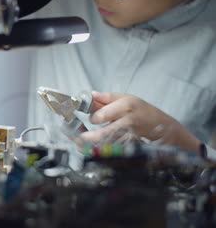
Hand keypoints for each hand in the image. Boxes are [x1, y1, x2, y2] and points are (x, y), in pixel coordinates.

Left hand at [79, 92, 200, 151]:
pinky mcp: (133, 147)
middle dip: (88, 138)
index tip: (92, 119)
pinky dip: (105, 151)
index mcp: (126, 106)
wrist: (164, 126)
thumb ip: (107, 98)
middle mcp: (129, 121)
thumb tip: (91, 95)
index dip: (93, 118)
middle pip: (104, 133)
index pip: (102, 114)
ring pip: (108, 144)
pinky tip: (98, 150)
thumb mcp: (127, 98)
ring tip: (84, 146)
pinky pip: (115, 151)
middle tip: (81, 138)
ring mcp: (132, 136)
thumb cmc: (143, 111)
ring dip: (94, 147)